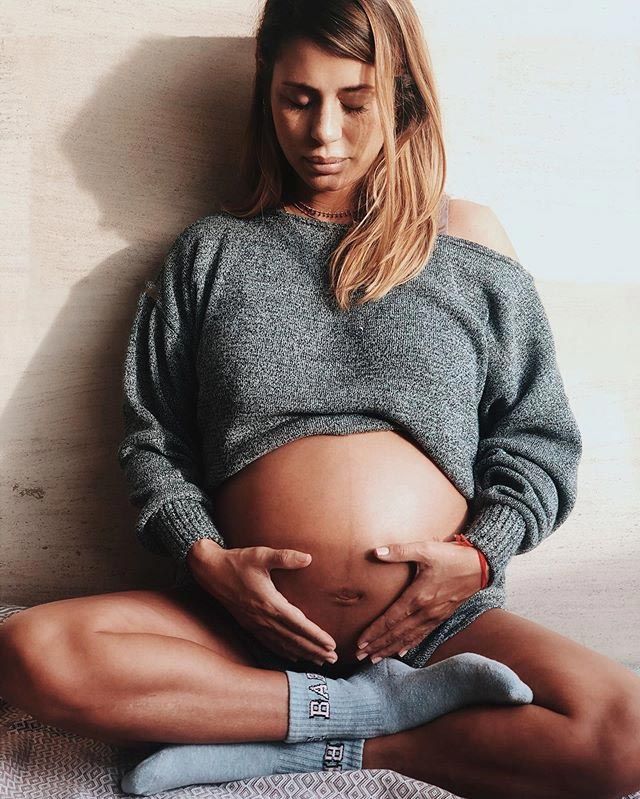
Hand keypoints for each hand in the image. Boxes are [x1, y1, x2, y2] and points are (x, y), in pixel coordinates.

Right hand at [188, 543, 337, 665]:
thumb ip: (286, 557)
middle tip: (333, 660)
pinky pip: (269, 643)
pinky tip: (294, 657)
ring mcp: (255, 624)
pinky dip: (284, 652)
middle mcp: (263, 618)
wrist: (210, 571)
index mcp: (270, 603)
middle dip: (314, 650)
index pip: (298, 624)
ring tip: (319, 661)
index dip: (316, 636)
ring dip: (302, 654)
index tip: (331, 645)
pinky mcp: (249, 624)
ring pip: (283, 644)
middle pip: (294, 639)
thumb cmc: (238, 561)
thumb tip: (309, 558)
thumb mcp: (261, 555)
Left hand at [355, 540, 482, 662]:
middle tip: (360, 656)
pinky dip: (409, 645)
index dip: (374, 632)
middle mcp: (425, 611)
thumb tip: (375, 552)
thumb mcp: (425, 549)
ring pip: (408, 638)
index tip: (360, 642)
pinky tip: (400, 652)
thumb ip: (399, 551)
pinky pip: (422, 635)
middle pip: (396, 633)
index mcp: (418, 596)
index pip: (391, 619)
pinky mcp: (441, 617)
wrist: (481, 567)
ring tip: (374, 659)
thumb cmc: (451, 557)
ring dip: (390, 649)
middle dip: (377, 645)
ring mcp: (434, 617)